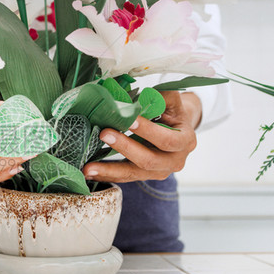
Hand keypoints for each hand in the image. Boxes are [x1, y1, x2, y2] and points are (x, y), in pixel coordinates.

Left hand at [83, 91, 201, 182]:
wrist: (178, 130)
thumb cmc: (172, 112)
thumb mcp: (172, 101)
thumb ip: (160, 97)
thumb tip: (138, 96)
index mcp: (185, 141)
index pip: (167, 139)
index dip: (148, 131)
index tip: (129, 119)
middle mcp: (175, 161)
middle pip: (149, 160)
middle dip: (125, 147)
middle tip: (104, 134)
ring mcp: (159, 172)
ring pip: (133, 174)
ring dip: (110, 170)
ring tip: (88, 167)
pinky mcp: (144, 176)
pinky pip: (124, 177)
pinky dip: (106, 175)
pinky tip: (89, 172)